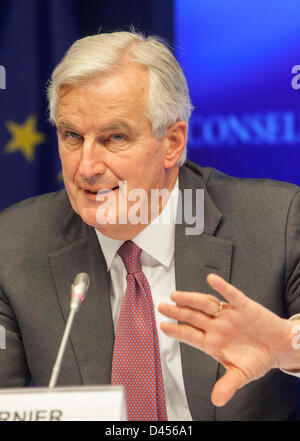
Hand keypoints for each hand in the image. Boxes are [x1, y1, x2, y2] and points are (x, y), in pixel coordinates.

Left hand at [158, 274, 299, 406]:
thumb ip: (228, 385)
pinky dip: (222, 287)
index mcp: (213, 342)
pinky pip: (231, 295)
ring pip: (206, 305)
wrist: (278, 347)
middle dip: (178, 312)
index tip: (163, 326)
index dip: (177, 331)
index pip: (191, 336)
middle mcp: (217, 326)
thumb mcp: (241, 374)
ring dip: (192, 299)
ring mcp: (228, 315)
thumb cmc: (257, 359)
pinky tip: (212, 280)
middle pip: (193, 317)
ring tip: (177, 296)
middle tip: (162, 307)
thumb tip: (216, 401)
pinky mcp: (244, 306)